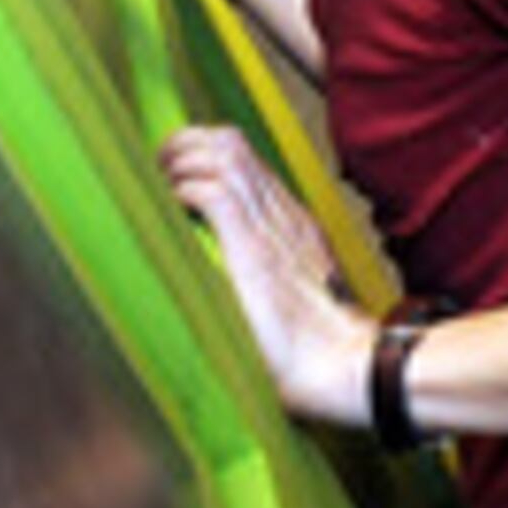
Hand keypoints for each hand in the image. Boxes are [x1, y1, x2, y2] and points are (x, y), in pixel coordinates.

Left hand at [159, 124, 365, 422]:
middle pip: (231, 143)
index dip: (204, 156)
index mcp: (294, 224)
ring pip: (224, 154)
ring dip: (182, 161)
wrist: (346, 364)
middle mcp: (284, 214)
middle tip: (161, 172)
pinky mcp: (256, 248)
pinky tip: (177, 208)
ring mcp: (272, 226)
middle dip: (185, 145)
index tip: (176, 175)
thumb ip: (269, 282)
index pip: (245, 161)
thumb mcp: (295, 298)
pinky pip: (215, 193)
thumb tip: (233, 295)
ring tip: (163, 183)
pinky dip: (188, 191)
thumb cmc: (320, 350)